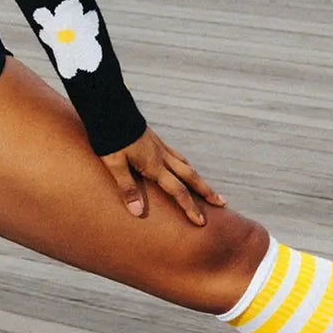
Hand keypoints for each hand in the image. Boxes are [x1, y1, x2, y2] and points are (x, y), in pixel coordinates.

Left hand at [101, 127, 227, 226]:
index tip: (201, 221)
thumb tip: (138, 212)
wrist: (112, 111)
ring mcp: (160, 148)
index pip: (178, 190)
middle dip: (206, 191)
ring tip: (206, 187)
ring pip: (185, 165)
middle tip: (221, 202)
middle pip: (190, 177)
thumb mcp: (115, 165)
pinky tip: (183, 166)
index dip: (190, 207)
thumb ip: (127, 188)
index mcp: (154, 166)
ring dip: (197, 178)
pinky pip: (176, 156)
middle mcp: (162, 157)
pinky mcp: (155, 141)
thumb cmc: (111, 139)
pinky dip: (185, 165)